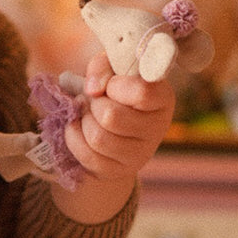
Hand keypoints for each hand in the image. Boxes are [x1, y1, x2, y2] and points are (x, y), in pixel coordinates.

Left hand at [64, 51, 175, 181]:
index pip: (142, 93)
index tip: (110, 85)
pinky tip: (79, 128)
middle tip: (94, 101)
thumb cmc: (113, 88)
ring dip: (83, 121)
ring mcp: (140, 154)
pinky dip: (74, 138)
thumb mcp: (111, 67)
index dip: (116, 86)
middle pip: (111, 116)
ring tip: (87, 114)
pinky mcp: (119, 171)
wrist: (109, 122)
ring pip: (97, 137)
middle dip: (93, 104)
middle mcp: (158, 129)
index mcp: (163, 99)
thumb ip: (103, 66)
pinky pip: (87, 155)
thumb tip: (93, 90)